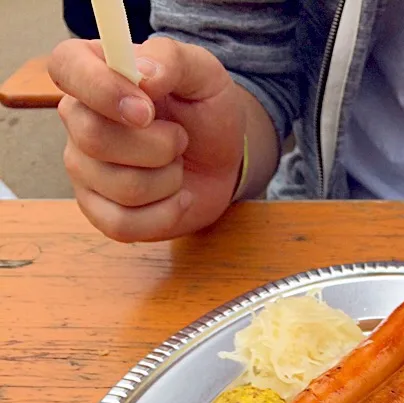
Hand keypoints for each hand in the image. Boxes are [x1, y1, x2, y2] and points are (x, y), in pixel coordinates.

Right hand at [50, 37, 247, 241]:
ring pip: (120, 186)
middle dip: (157, 146)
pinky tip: (177, 198)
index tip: (145, 110)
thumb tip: (144, 75)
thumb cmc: (205, 112)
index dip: (102, 90)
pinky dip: (164, 215)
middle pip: (94, 138)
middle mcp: (78, 119)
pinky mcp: (98, 211)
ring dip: (168, 180)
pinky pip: (122, 224)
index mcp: (92, 71)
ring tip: (177, 165)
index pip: (66, 67)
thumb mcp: (202, 73)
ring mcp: (84, 168)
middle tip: (180, 138)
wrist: (221, 162)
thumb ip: (172, 60)